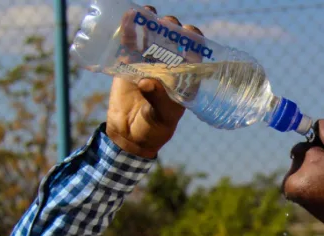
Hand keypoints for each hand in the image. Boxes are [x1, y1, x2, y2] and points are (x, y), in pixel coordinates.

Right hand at [105, 5, 203, 158]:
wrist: (129, 134)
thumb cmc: (154, 128)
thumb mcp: (160, 116)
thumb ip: (157, 99)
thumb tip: (147, 81)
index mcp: (184, 79)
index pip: (194, 54)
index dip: (194, 41)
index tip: (189, 33)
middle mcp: (169, 68)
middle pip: (174, 41)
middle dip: (172, 29)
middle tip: (168, 24)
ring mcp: (149, 64)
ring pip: (153, 37)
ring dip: (152, 23)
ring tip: (149, 12)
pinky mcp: (129, 64)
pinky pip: (130, 43)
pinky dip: (129, 29)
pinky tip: (129, 16)